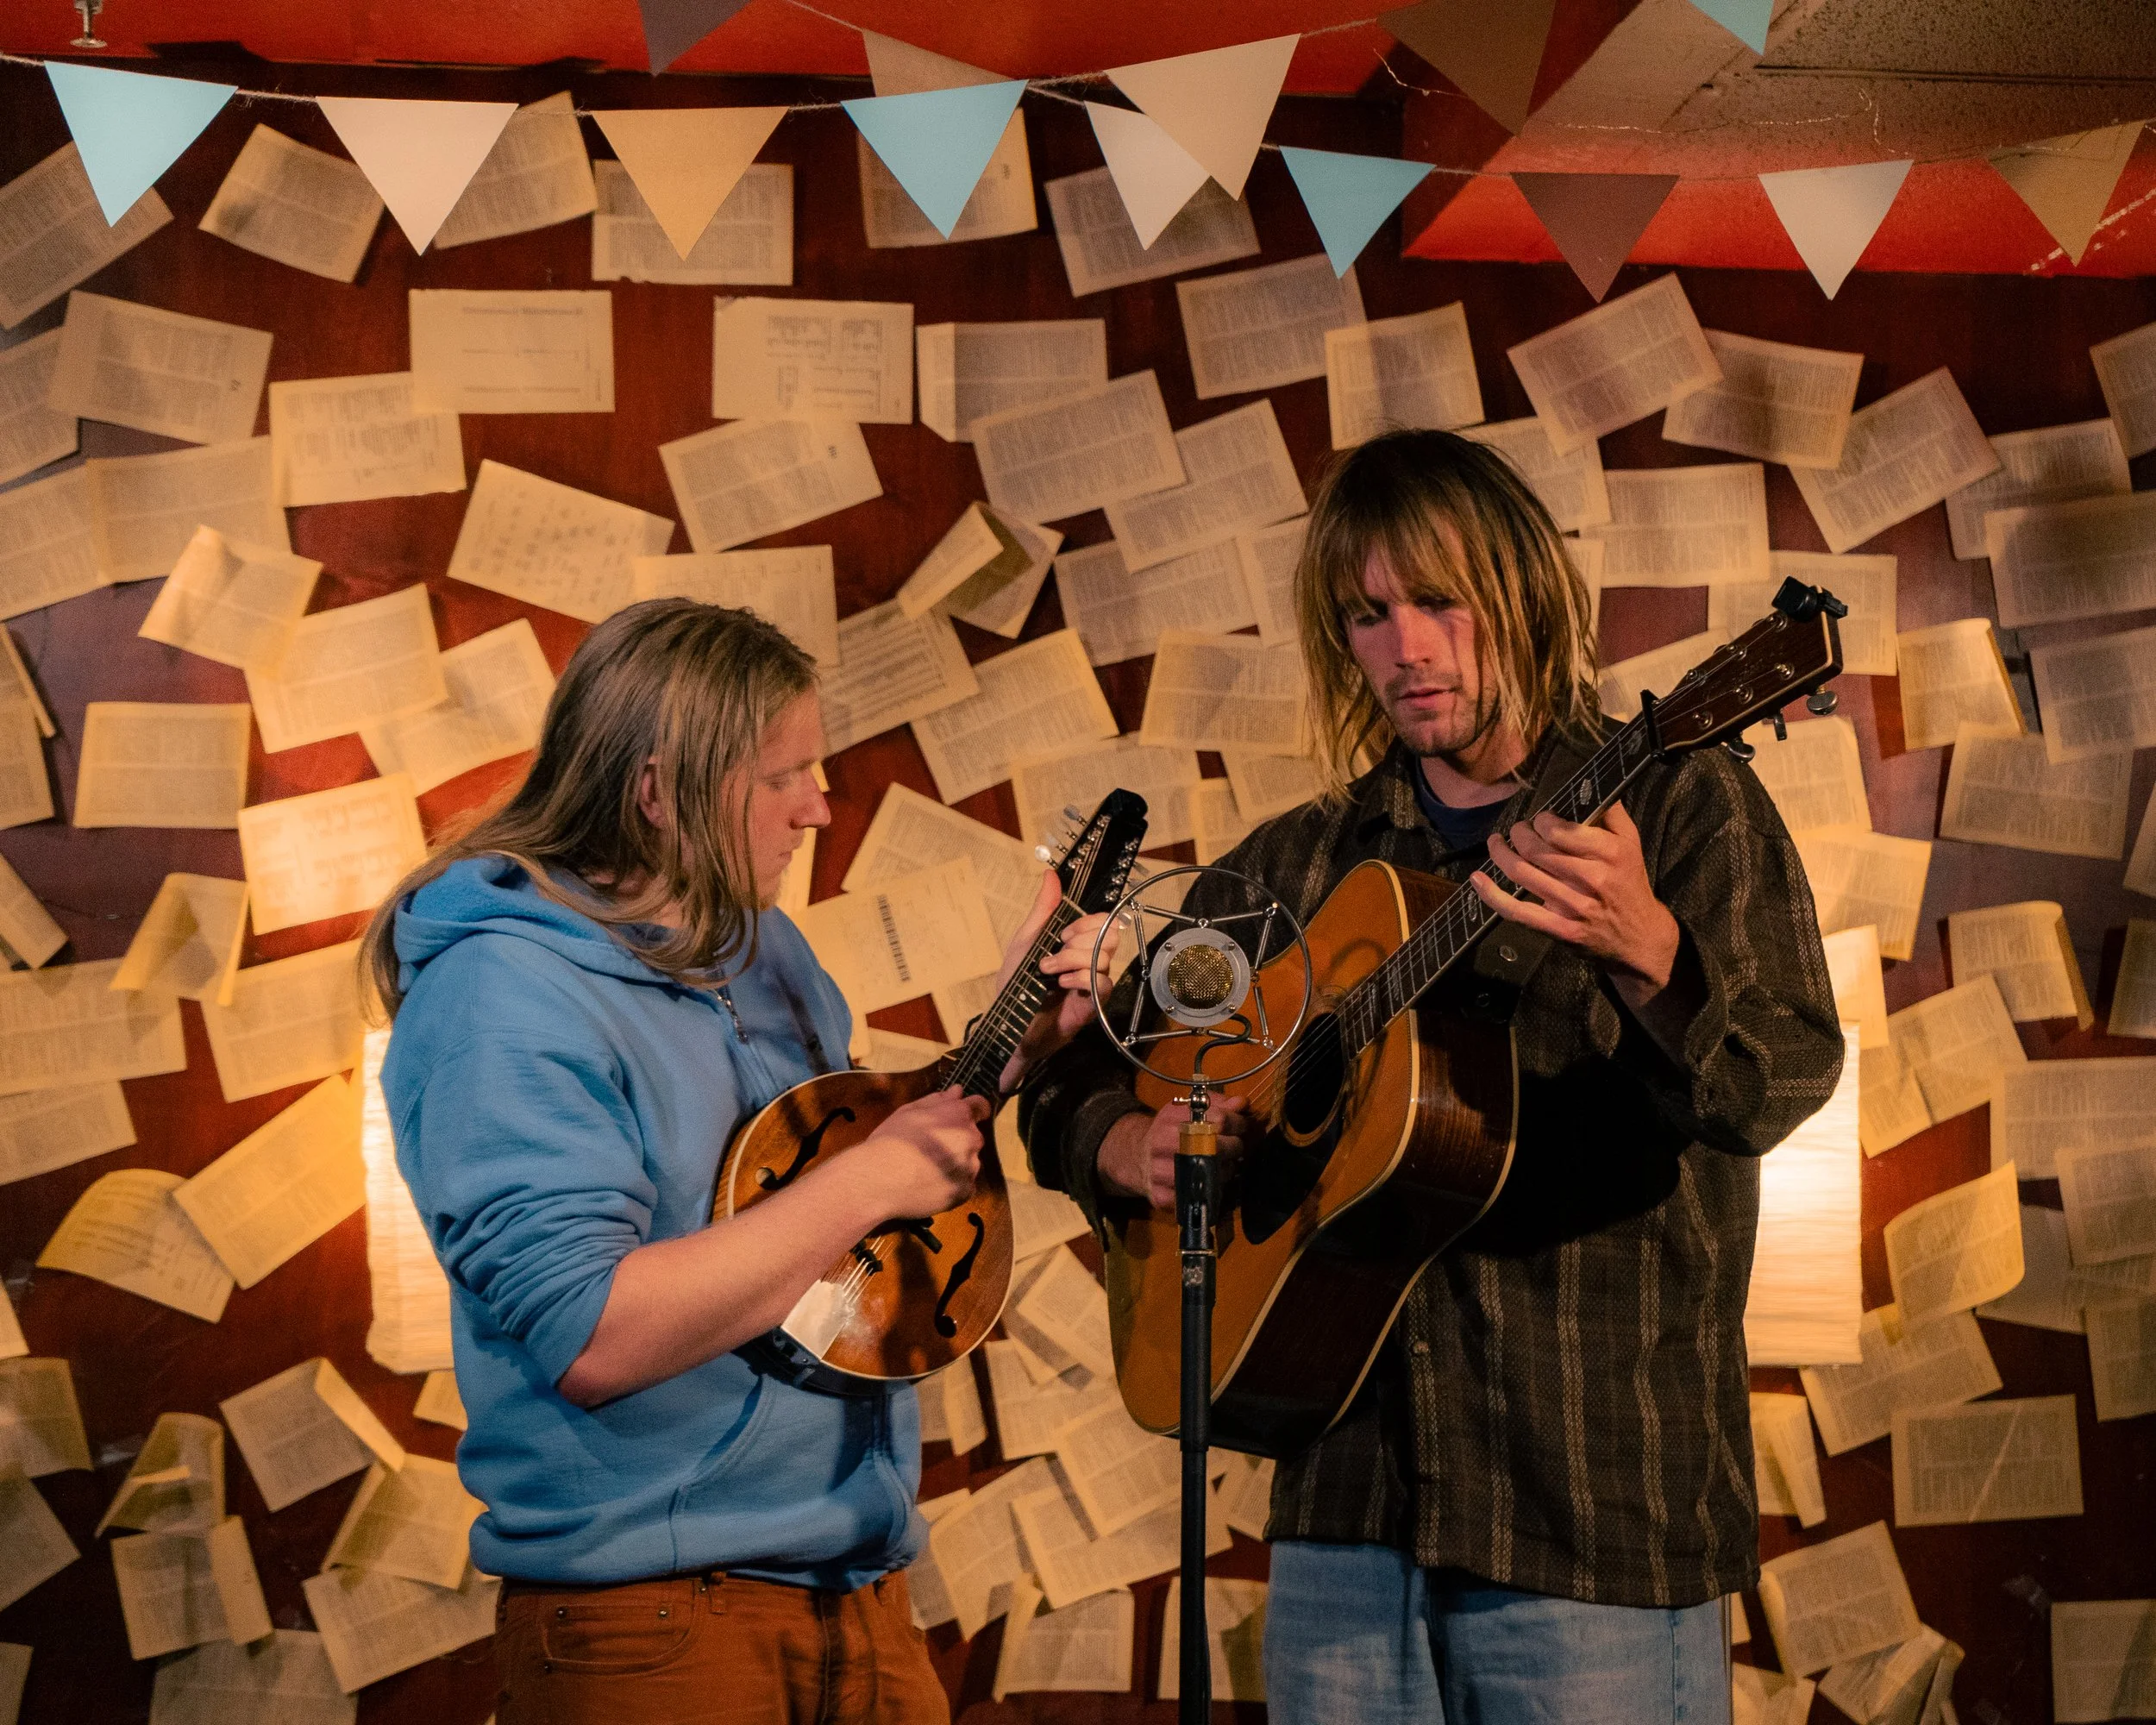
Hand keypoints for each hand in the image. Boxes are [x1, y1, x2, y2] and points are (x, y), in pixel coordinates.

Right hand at [858, 1087, 986, 1215]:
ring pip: (968, 1162)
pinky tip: (930, 1185)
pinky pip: (964, 1185)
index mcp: (959, 1115)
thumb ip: (937, 1101)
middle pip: (973, 1137)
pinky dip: (951, 1185)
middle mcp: (971, 1139)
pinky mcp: (965, 1191)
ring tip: (926, 1171)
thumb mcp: (908, 1111)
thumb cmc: (891, 1140)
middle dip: (958, 1140)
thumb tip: (957, 1091)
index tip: (959, 1118)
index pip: (980, 1106)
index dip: (972, 1111)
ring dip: (955, 1164)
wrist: (879, 1178)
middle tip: (930, 1149)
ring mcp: (970, 1167)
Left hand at [995, 869, 1120, 1090]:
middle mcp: (1089, 960)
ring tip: (1049, 971)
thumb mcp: (1025, 941)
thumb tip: (1050, 874)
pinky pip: (1102, 981)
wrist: (1008, 1026)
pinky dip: (1080, 977)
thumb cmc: (1015, 985)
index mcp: (1076, 944)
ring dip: (1072, 959)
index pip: (1103, 920)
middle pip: (1110, 935)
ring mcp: (1093, 983)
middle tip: (1055, 951)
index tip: (1062, 933)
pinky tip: (1062, 984)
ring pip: (1105, 956)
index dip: (1087, 922)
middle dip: (1080, 939)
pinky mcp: (1093, 1004)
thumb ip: (1043, 910)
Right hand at [1097, 1097, 1248, 1209]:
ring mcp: (1160, 1172)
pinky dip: (1209, 1192)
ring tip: (1223, 1165)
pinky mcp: (1161, 1197)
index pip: (1217, 1120)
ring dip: (1224, 1171)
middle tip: (1236, 1147)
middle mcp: (1163, 1144)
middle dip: (1234, 1147)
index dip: (1236, 1123)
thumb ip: (1216, 1105)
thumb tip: (1241, 1103)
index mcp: (1171, 1118)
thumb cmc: (1169, 1130)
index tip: (1242, 1125)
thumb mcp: (1187, 1110)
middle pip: (1215, 1148)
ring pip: (1209, 1176)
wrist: (1136, 1156)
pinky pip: (1196, 1198)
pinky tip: (1208, 1182)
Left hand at [1473, 800, 1679, 999]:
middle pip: (1535, 850)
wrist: (1639, 936)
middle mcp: (1591, 878)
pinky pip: (1517, 911)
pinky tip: (1477, 880)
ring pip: (1522, 874)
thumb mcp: (1631, 843)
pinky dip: (1492, 895)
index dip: (1541, 821)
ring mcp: (1573, 906)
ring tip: (1497, 843)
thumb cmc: (1629, 883)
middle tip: (1517, 829)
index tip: (1540, 820)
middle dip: (1518, 833)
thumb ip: (1611, 812)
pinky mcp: (1558, 929)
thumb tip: (1588, 784)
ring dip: (1500, 854)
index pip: (1559, 830)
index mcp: (1609, 853)